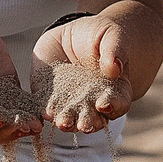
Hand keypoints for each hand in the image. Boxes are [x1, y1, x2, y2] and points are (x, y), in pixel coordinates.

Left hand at [31, 9, 142, 132]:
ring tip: (63, 123)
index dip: (114, 105)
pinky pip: (48, 107)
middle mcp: (94, 104)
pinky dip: (46, 111)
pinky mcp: (50, 98)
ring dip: (67, 122)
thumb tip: (114, 67)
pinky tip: (44, 113)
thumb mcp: (112, 38)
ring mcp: (71, 103)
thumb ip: (114, 52)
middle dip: (89, 122)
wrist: (75, 37)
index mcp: (115, 91)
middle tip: (84, 124)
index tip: (105, 104)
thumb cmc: (102, 37)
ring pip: (71, 117)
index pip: (118, 102)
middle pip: (94, 117)